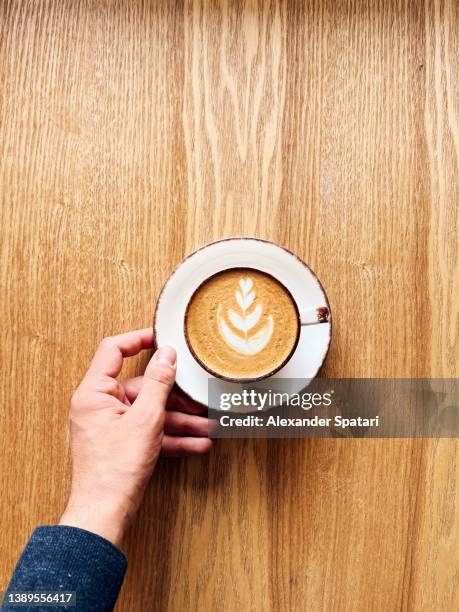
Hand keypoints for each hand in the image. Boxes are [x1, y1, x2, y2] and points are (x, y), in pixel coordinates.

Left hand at [59, 328, 211, 545]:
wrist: (105, 514)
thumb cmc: (115, 470)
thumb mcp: (145, 419)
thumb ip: (159, 383)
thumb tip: (167, 355)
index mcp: (95, 393)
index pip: (114, 350)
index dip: (138, 339)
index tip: (161, 336)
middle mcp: (100, 406)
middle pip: (142, 387)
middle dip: (175, 396)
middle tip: (198, 396)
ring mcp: (111, 425)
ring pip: (150, 412)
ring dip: (179, 420)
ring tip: (205, 426)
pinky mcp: (121, 443)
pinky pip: (149, 431)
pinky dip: (171, 437)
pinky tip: (196, 444)